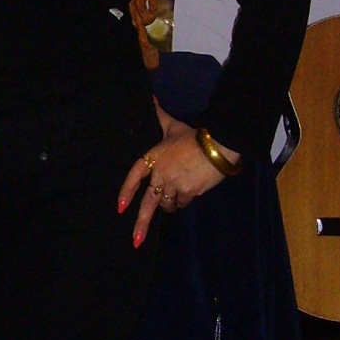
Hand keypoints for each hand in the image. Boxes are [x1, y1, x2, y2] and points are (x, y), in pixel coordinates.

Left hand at [118, 121, 239, 246]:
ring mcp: (174, 186)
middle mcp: (160, 174)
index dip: (126, 192)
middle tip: (136, 242)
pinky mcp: (189, 193)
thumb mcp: (173, 125)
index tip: (121, 208)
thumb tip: (151, 98)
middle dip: (141, 225)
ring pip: (167, 204)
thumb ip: (159, 115)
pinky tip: (192, 189)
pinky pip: (183, 202)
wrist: (218, 145)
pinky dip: (185, 200)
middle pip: (148, 204)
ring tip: (179, 190)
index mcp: (153, 158)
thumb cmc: (194, 135)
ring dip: (171, 202)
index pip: (134, 177)